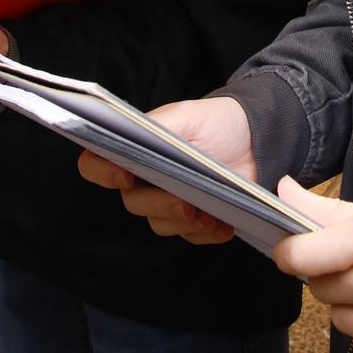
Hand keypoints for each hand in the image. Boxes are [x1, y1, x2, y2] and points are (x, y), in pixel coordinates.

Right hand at [77, 96, 255, 245]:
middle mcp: (145, 178)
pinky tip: (224, 225)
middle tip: (187, 203)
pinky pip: (190, 236)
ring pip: (160, 224)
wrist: (256, 139)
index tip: (126, 177)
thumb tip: (134, 144)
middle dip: (160, 204)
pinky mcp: (194, 219)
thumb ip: (156, 129)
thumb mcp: (185, 117)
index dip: (102, 173)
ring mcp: (168, 201)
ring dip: (185, 224)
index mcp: (135, 148)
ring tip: (210, 216)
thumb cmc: (215, 121)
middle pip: (133, 202)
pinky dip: (206, 234)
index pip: (96, 164)